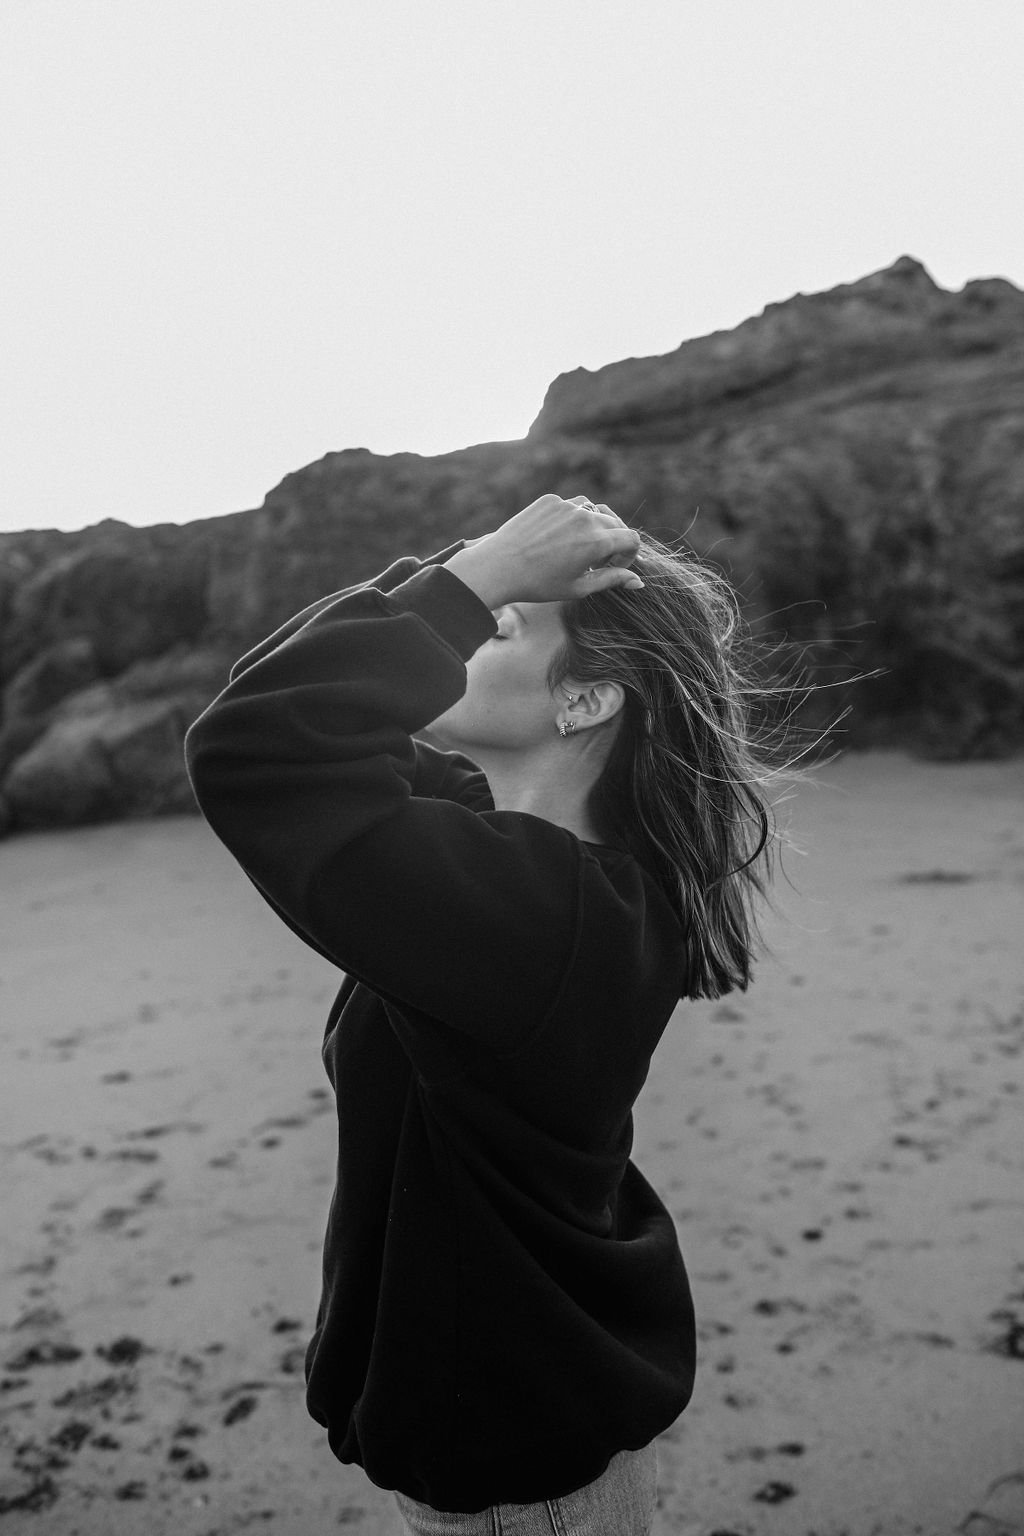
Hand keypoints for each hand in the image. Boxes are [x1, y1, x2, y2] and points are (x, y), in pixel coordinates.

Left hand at [445, 495, 642, 610]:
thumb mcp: (579, 587)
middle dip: (613, 542)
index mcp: (597, 542)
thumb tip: (638, 582)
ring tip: (579, 546)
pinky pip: (571, 505)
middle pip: (615, 524)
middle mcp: (586, 518)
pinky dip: (572, 519)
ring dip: (595, 526)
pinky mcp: (550, 500)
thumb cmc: (539, 584)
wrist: (498, 567)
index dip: (629, 555)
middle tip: (595, 561)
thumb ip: (611, 580)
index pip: (631, 539)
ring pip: (594, 511)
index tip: (615, 566)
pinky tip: (558, 537)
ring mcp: (567, 506)